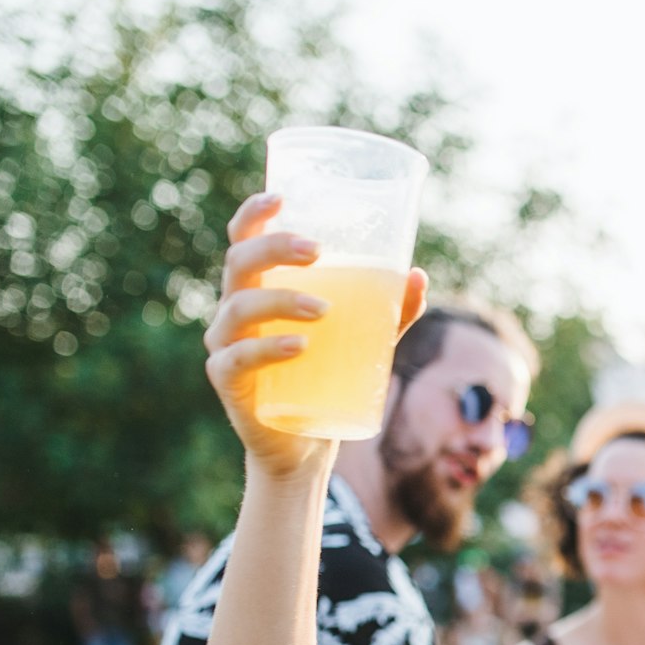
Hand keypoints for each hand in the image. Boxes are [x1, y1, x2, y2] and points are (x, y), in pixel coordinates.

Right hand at [202, 193, 427, 481]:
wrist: (304, 446)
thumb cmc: (328, 379)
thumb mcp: (365, 343)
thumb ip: (389, 313)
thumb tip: (418, 276)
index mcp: (259, 289)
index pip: (243, 240)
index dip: (254, 215)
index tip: (280, 198)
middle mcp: (234, 310)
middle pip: (239, 263)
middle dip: (274, 249)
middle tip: (317, 251)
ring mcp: (226, 345)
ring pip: (240, 307)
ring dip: (282, 300)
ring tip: (324, 310)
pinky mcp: (227, 382)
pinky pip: (238, 358)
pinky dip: (268, 349)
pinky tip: (300, 346)